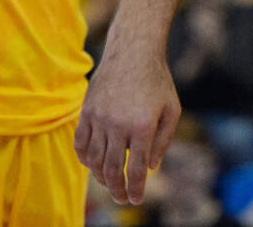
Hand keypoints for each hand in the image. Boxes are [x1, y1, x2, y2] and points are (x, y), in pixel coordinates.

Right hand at [73, 45, 180, 204]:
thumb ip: (163, 140)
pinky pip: (80, 144)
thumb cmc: (157, 81)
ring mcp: (99, 119)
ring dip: (101, 177)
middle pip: (112, 170)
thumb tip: (150, 167)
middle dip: (117, 190)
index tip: (136, 200)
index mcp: (143, 126)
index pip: (135, 169)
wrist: (133, 52)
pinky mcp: (86, 112)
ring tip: (110, 183)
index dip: (135, 189)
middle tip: (122, 199)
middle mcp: (118, 125)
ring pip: (94, 160)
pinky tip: (93, 165)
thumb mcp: (171, 109)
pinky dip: (85, 159)